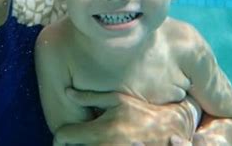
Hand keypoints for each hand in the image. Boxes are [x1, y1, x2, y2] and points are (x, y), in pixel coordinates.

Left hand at [54, 88, 194, 145]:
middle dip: (72, 145)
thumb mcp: (117, 99)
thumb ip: (90, 97)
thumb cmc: (142, 112)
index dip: (60, 136)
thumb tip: (67, 92)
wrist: (171, 131)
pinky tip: (104, 144)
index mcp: (100, 130)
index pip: (63, 136)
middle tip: (77, 140)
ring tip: (91, 141)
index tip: (64, 136)